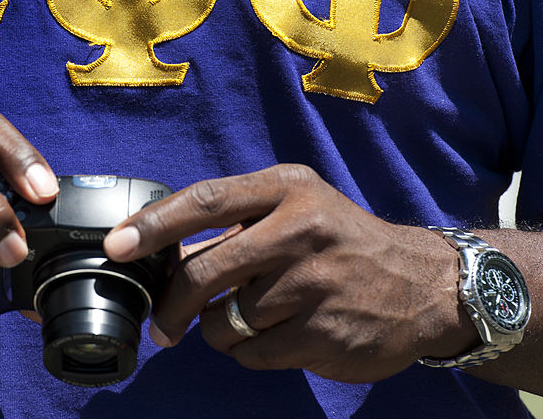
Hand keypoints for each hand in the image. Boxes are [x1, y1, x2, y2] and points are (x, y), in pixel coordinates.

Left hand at [103, 164, 477, 382]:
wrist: (425, 285)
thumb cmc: (341, 241)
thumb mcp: (298, 206)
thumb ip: (238, 220)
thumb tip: (161, 252)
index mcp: (288, 189)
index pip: (205, 200)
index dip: (154, 225)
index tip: (117, 245)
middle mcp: (301, 229)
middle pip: (204, 271)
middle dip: (170, 305)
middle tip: (161, 325)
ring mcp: (315, 283)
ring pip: (227, 321)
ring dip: (223, 330)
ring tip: (250, 320)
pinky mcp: (325, 332)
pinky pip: (254, 354)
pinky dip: (251, 352)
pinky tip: (278, 336)